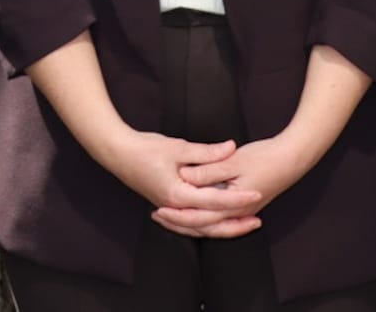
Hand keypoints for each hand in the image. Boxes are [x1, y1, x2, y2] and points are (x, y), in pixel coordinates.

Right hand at [94, 131, 261, 235]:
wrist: (118, 153)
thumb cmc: (146, 148)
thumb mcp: (178, 147)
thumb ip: (207, 152)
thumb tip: (231, 148)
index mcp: (178, 195)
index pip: (215, 201)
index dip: (238, 198)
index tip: (257, 193)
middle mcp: (174, 208)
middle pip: (210, 224)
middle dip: (235, 223)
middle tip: (257, 220)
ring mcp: (170, 210)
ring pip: (200, 228)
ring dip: (222, 228)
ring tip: (243, 225)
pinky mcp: (167, 207)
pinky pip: (190, 224)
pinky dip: (205, 227)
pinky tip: (216, 224)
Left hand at [156, 133, 318, 237]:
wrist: (294, 157)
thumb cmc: (267, 157)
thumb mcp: (234, 160)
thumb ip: (209, 168)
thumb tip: (186, 174)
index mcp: (232, 204)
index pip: (200, 216)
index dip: (177, 214)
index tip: (158, 208)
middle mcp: (237, 213)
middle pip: (203, 225)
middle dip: (179, 222)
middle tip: (157, 215)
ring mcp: (243, 211)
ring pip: (211, 223)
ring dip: (190, 220)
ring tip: (168, 214)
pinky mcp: (245, 204)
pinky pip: (219, 217)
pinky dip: (204, 215)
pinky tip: (193, 207)